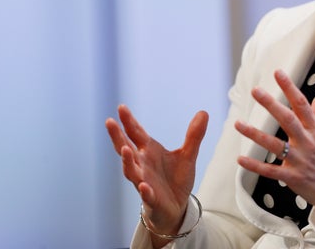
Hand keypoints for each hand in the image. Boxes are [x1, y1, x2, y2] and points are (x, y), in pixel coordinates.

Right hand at [105, 105, 208, 237]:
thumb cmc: (175, 179)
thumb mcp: (188, 155)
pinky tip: (143, 186)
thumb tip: (204, 112)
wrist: (176, 207)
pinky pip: (146, 194)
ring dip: (127, 161)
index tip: (122, 107)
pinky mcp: (151, 199)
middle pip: (126, 149)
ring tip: (125, 149)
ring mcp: (144, 181)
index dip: (129, 121)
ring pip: (131, 171)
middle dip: (118, 136)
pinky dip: (144, 190)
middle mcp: (142, 165)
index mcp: (149, 151)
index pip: (136, 133)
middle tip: (110, 122)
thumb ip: (194, 135)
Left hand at [235, 70, 314, 215]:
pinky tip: (241, 159)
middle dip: (270, 104)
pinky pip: (271, 171)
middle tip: (256, 91)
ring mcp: (300, 160)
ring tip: (238, 124)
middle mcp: (307, 143)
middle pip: (287, 119)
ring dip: (255, 134)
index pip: (302, 104)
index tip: (278, 73)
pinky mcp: (293, 177)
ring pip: (274, 145)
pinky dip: (255, 166)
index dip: (289, 88)